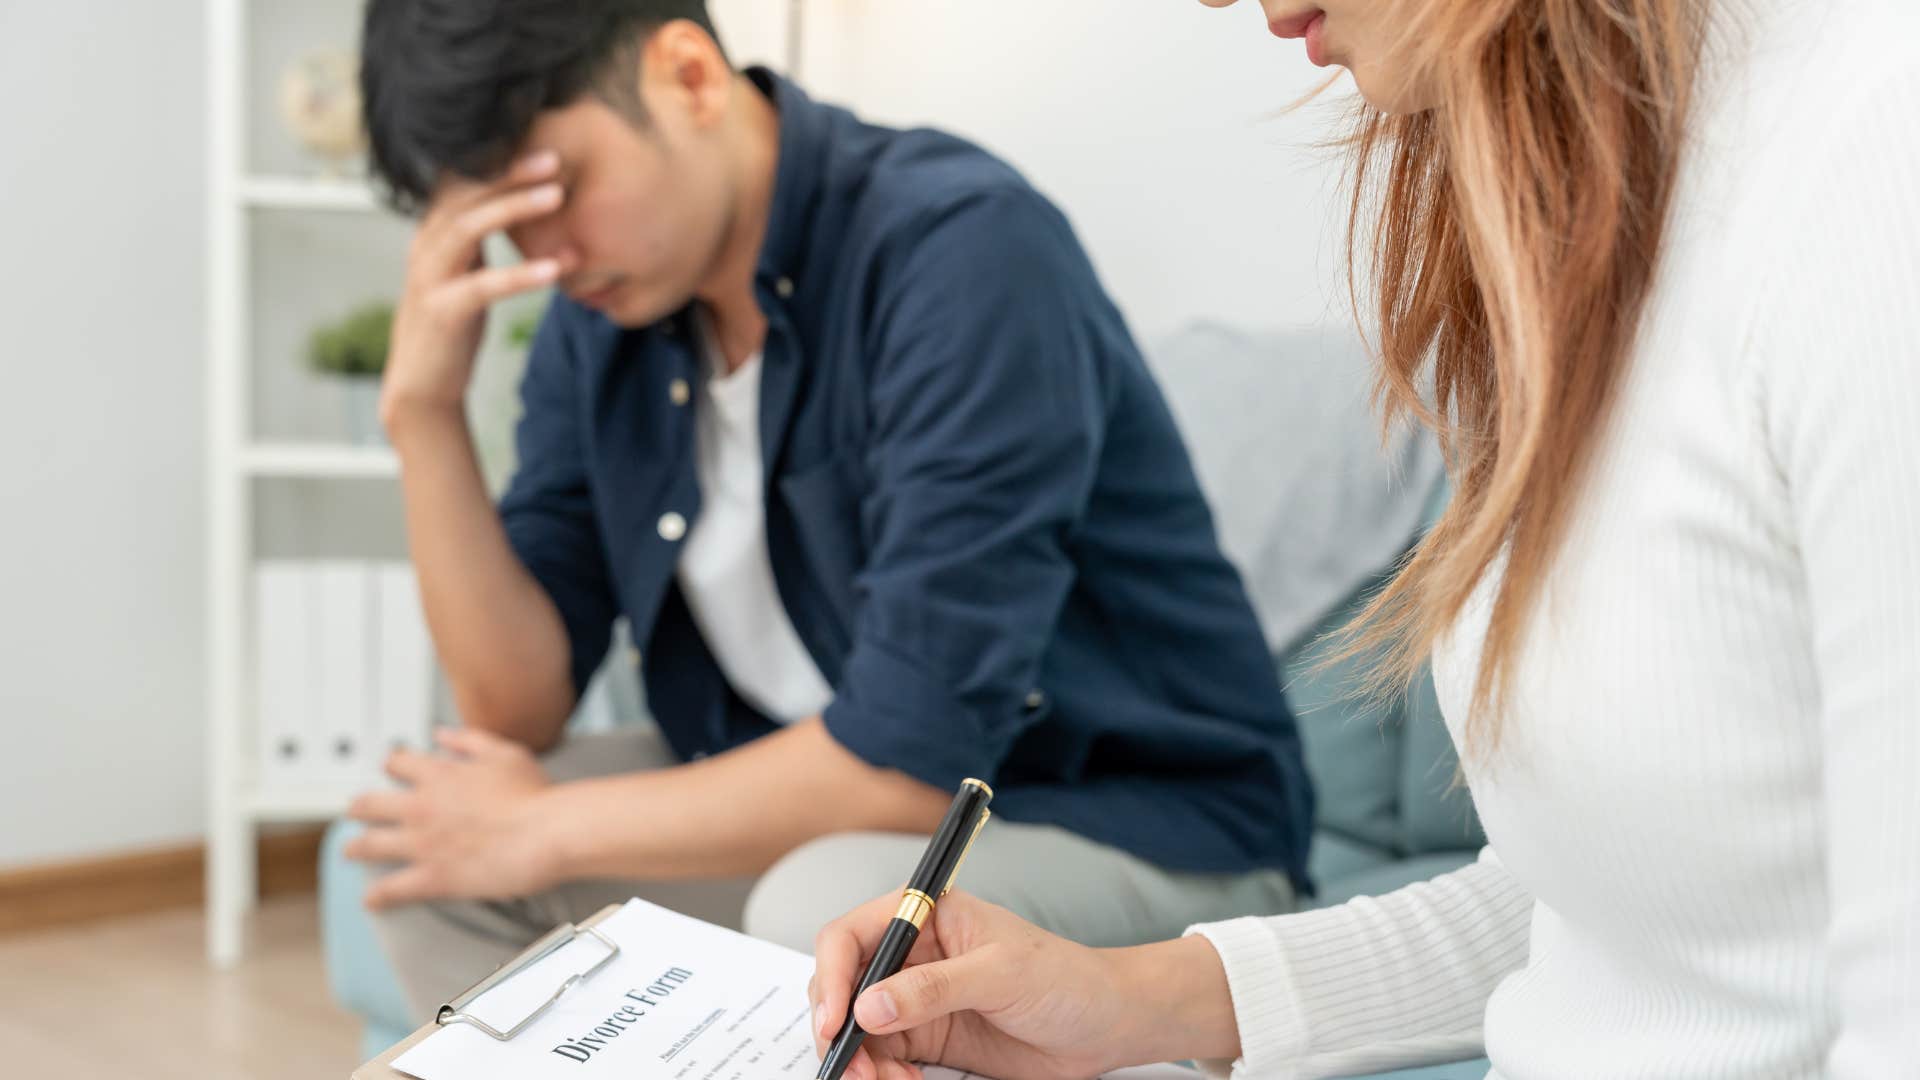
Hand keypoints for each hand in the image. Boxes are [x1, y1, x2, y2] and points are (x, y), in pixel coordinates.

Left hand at [343, 726, 560, 908]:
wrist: (546, 833)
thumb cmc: (534, 795)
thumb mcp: (504, 753)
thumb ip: (469, 741)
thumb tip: (442, 734)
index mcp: (440, 776)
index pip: (400, 764)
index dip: (392, 765)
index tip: (390, 768)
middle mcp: (422, 807)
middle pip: (373, 804)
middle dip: (360, 808)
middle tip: (356, 810)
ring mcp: (422, 844)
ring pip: (372, 845)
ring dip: (356, 848)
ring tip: (350, 851)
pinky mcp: (431, 877)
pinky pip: (392, 889)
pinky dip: (378, 896)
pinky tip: (371, 900)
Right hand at [381, 150, 576, 429]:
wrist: (423, 386)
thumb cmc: (453, 324)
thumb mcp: (466, 271)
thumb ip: (478, 239)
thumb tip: (516, 205)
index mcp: (434, 232)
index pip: (463, 181)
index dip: (498, 159)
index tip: (542, 143)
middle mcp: (425, 246)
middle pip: (465, 194)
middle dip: (509, 172)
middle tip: (555, 158)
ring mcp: (429, 277)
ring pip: (469, 228)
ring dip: (515, 208)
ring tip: (558, 196)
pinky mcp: (442, 312)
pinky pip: (483, 287)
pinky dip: (520, 275)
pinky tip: (555, 270)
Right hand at [808, 891, 1240, 1079]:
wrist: (1106, 1025)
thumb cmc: (1065, 978)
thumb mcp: (1001, 974)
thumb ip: (933, 989)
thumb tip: (867, 1007)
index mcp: (925, 916)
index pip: (850, 936)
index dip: (830, 976)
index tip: (834, 1020)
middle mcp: (911, 955)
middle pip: (841, 986)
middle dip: (838, 1028)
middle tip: (856, 1067)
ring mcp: (914, 999)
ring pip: (855, 1029)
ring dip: (860, 1060)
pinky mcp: (926, 1039)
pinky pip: (882, 1058)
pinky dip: (879, 1076)